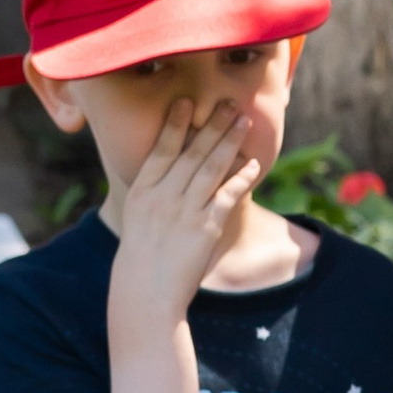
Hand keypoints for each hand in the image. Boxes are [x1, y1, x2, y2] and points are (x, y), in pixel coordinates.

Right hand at [109, 96, 261, 329]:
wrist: (146, 291)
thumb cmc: (143, 257)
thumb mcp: (139, 219)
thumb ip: (153, 194)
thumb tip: (170, 175)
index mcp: (143, 191)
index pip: (162, 150)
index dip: (175, 124)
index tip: (186, 101)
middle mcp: (162, 196)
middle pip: (191, 152)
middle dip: (212, 125)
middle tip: (229, 103)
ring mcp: (184, 211)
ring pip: (210, 168)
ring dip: (229, 142)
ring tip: (243, 121)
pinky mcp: (205, 229)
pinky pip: (227, 196)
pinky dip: (240, 178)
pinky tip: (253, 164)